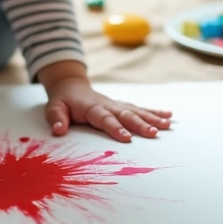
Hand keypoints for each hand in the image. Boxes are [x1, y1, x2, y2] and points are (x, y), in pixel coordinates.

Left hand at [39, 61, 170, 142]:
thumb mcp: (54, 108)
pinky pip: (139, 108)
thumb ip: (56, 119)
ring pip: (136, 111)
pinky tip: (168, 116)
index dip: (115, 127)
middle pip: (125, 114)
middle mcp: (108, 105)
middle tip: (153, 133)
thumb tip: (58, 131)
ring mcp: (117, 104)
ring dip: (152, 118)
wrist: (71, 86)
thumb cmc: (63, 101)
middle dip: (140, 124)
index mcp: (92, 108)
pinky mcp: (122, 105)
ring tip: (167, 125)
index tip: (127, 137)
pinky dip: (154, 111)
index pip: (105, 119)